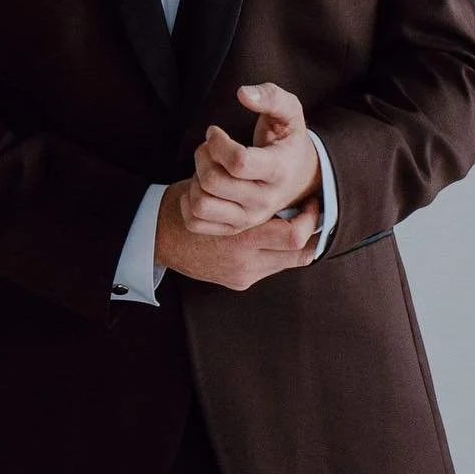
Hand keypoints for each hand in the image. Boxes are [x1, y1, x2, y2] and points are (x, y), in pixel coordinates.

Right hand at [155, 181, 319, 290]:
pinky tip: (271, 235)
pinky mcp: (238, 282)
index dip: (311, 220)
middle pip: (298, 255)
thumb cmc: (191, 202)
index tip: (312, 202)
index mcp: (240, 237)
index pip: (293, 236)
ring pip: (288, 262)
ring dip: (294, 244)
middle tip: (314, 214)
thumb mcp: (222, 191)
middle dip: (311, 235)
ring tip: (297, 222)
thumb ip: (251, 198)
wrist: (160, 234)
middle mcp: (245, 261)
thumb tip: (287, 192)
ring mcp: (242, 274)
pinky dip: (274, 251)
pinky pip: (268, 267)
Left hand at [180, 81, 320, 237]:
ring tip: (208, 165)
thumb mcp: (289, 111)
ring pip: (201, 204)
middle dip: (203, 155)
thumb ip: (270, 96)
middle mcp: (264, 200)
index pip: (238, 162)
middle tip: (209, 146)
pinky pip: (196, 222)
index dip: (217, 142)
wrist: (300, 176)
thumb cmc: (287, 138)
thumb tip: (242, 93)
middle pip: (213, 181)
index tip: (215, 131)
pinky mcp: (234, 228)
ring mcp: (249, 218)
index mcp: (279, 170)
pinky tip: (201, 184)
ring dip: (195, 178)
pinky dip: (188, 203)